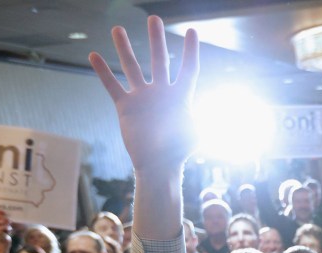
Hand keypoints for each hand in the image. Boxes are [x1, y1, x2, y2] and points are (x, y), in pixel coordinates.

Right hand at [88, 16, 198, 173]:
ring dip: (125, 49)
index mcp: (180, 96)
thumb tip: (226, 113)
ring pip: (132, 67)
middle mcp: (161, 92)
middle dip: (157, 39)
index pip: (188, 69)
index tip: (192, 31)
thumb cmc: (179, 150)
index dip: (191, 51)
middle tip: (154, 18)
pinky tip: (94, 56)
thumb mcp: (196, 132)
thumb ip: (206, 117)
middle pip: (159, 60)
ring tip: (118, 29)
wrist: (158, 164)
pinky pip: (113, 86)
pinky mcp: (126, 106)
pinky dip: (103, 72)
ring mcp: (142, 98)